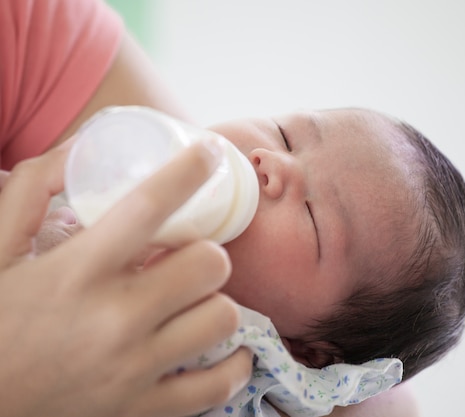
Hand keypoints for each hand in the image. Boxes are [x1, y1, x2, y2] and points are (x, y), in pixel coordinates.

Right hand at [0, 140, 251, 416]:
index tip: (209, 153)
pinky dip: (233, 366)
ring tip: (194, 300)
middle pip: (208, 264)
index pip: (149, 206)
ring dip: (215, 301)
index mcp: (77, 272)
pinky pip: (217, 387)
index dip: (189, 170)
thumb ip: (29, 192)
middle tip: (186, 256)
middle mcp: (114, 319)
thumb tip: (79, 149)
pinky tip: (229, 349)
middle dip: (204, 250)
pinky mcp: (142, 408)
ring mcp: (134, 368)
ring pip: (222, 318)